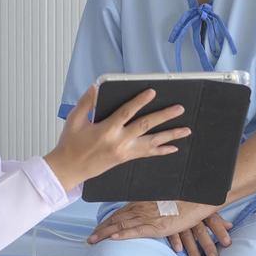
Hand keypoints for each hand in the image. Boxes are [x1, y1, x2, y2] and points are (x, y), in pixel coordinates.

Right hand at [44, 86, 189, 190]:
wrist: (69, 169)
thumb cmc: (70, 143)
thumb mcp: (74, 119)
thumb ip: (87, 102)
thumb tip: (96, 86)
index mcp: (106, 130)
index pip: (127, 112)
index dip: (140, 101)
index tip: (152, 92)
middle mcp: (119, 141)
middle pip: (146, 126)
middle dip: (164, 116)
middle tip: (179, 109)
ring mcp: (124, 152)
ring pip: (152, 142)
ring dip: (170, 135)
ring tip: (186, 130)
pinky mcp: (126, 158)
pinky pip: (147, 154)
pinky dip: (161, 151)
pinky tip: (173, 148)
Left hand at [88, 199, 221, 246]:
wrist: (197, 199)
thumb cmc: (182, 201)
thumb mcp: (162, 204)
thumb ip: (151, 208)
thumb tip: (144, 215)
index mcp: (142, 203)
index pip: (120, 213)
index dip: (107, 221)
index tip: (96, 228)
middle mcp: (141, 209)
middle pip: (116, 219)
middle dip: (101, 229)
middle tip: (89, 239)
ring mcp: (148, 217)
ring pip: (122, 226)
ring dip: (106, 234)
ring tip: (93, 241)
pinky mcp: (157, 226)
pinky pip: (137, 231)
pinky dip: (124, 234)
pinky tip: (113, 238)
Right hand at [166, 212, 233, 255]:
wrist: (168, 197)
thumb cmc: (190, 206)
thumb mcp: (203, 209)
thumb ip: (217, 219)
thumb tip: (230, 226)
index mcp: (202, 211)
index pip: (213, 221)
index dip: (220, 231)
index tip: (227, 243)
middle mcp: (192, 215)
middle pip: (201, 232)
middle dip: (208, 246)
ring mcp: (179, 220)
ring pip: (187, 236)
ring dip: (193, 250)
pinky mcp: (168, 223)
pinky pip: (172, 232)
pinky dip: (175, 240)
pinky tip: (179, 250)